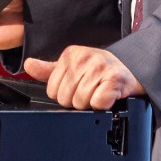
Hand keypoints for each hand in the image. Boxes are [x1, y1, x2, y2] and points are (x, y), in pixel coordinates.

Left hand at [23, 46, 142, 109]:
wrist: (131, 69)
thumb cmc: (101, 69)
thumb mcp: (74, 66)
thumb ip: (49, 70)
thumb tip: (28, 65)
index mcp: (70, 55)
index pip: (52, 90)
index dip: (65, 94)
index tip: (78, 87)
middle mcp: (84, 58)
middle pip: (66, 98)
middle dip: (77, 101)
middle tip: (90, 91)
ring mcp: (99, 68)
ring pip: (81, 102)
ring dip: (91, 103)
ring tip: (99, 92)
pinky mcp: (114, 80)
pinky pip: (98, 103)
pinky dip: (103, 105)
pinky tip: (108, 96)